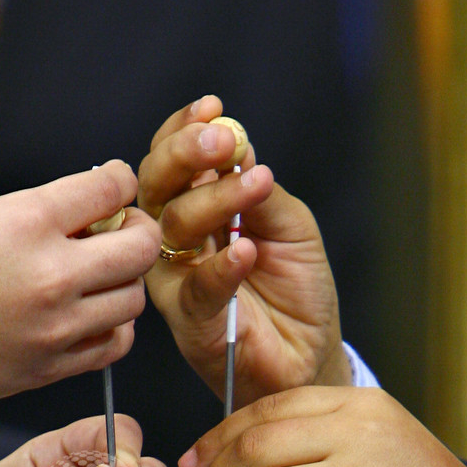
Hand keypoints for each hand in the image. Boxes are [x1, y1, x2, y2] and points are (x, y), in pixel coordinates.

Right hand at [0, 161, 160, 442]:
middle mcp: (50, 276)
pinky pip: (114, 345)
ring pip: (134, 299)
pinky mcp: (51, 368)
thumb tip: (83, 214)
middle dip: (137, 230)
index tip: (116, 186)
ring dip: (124, 282)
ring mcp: (55, 328)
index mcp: (26, 223)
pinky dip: (114, 327)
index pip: (110, 188)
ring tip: (99, 277)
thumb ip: (33, 213)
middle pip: (140, 247)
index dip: (121, 181)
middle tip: (120, 231)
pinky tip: (93, 316)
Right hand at [137, 96, 349, 407]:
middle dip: (184, 157)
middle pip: (157, 188)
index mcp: (196, 212)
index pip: (174, 164)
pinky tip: (247, 249)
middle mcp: (178, 244)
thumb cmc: (297, 292)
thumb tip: (238, 146)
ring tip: (257, 186)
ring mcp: (179, 282)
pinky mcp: (191, 323)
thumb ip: (261, 191)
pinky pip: (196, 289)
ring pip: (173, 229)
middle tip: (220, 143)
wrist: (310, 357)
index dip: (184, 133)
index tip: (213, 109)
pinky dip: (221, 267)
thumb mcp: (290, 225)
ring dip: (214, 201)